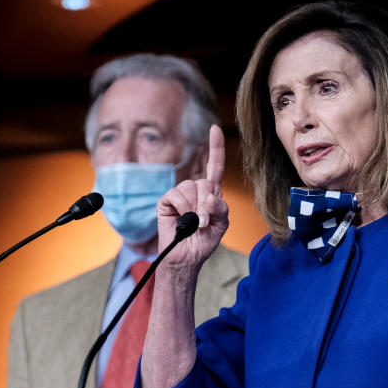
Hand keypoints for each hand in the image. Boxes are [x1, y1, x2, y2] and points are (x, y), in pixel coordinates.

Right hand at [156, 125, 229, 272]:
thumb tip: (210, 196)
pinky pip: (175, 195)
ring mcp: (179, 195)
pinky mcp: (166, 201)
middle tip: (204, 223)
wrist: (187, 257)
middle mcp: (195, 190)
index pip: (215, 166)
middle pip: (204, 182)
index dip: (216, 148)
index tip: (215, 129)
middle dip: (206, 204)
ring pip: (190, 187)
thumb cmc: (204, 241)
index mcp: (211, 193)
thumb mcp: (221, 225)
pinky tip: (181, 219)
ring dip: (194, 208)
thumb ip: (221, 209)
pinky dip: (182, 208)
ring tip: (194, 224)